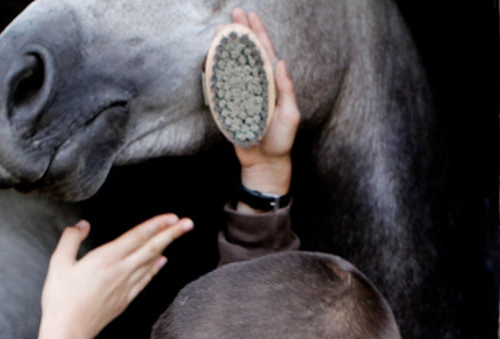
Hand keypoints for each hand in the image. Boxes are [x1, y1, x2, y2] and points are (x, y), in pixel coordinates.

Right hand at [40, 214, 193, 338]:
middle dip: (171, 233)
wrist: (69, 330)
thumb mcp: (59, 262)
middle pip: (152, 247)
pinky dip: (155, 269)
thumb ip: (71, 239)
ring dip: (165, 247)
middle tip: (188, 223)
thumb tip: (82, 225)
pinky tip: (161, 262)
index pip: (138, 236)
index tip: (172, 217)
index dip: (157, 225)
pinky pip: (145, 280)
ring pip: (151, 262)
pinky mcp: (125, 299)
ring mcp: (126, 286)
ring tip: (175, 236)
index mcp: (106, 258)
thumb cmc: (62, 298)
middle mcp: (121, 270)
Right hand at [229, 8, 300, 196]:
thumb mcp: (290, 115)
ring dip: (226, 48)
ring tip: (220, 31)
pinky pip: (219, 85)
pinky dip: (214, 71)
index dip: (258, 34)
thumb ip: (286, 90)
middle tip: (233, 14)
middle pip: (247, 54)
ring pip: (232, 65)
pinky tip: (210, 59)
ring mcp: (242, 94)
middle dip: (241, 33)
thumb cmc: (281, 140)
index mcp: (272, 84)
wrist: (265, 162)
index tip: (250, 16)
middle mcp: (256, 85)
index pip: (265, 54)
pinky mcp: (229, 105)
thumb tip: (281, 62)